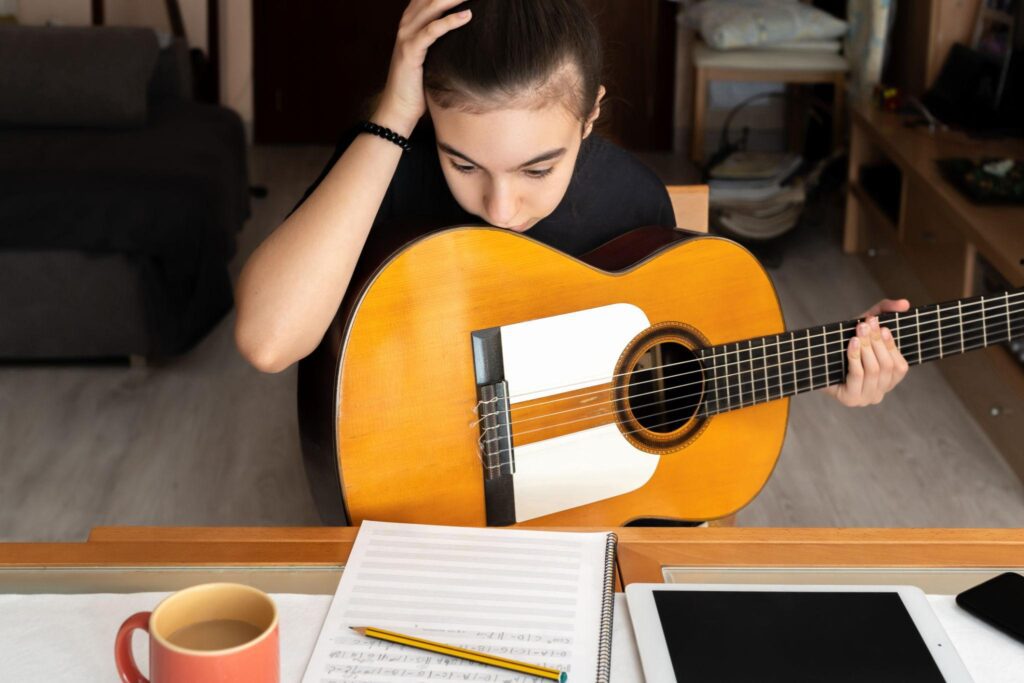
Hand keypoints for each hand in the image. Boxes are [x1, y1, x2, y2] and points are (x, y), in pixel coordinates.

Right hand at [375, 0, 472, 135]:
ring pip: (431, 6)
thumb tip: (467, 31)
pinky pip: (432, 30)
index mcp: (411, 21)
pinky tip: (467, 16)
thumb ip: (441, 39)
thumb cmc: (418, 85)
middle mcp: (406, 23)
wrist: (398, 108)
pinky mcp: (410, 51)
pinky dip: (450, 21)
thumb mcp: (431, 56)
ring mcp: (406, 36)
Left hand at [826, 298, 910, 406]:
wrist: (814, 361)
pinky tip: (852, 343)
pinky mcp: (850, 399)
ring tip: (860, 330)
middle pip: (886, 366)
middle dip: (877, 343)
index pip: (900, 367)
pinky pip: (857, 375)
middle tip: (868, 324)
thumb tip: (905, 303)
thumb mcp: (864, 326)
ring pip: (874, 370)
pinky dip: (856, 356)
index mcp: (888, 381)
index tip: (883, 327)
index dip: (892, 346)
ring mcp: (866, 398)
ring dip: (867, 347)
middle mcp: (880, 393)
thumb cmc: (843, 344)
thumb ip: (885, 311)